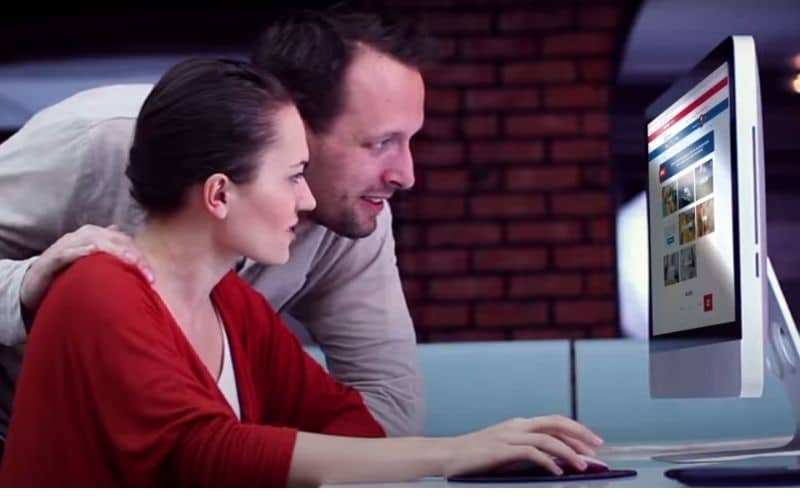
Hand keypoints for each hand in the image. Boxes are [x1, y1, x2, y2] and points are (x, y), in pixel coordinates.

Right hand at [20, 224, 153, 312]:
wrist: (34, 285)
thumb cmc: (70, 274)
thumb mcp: (95, 265)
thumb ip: (112, 255)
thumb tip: (129, 243)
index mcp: (96, 236)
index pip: (124, 241)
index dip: (140, 256)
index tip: (152, 277)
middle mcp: (82, 236)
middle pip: (113, 240)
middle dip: (132, 255)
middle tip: (146, 274)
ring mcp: (66, 246)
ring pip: (94, 242)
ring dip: (113, 252)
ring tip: (129, 262)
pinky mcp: (50, 259)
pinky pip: (67, 253)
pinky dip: (80, 252)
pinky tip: (93, 254)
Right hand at [442, 415, 603, 476]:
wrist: (449, 455)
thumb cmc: (477, 457)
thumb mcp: (506, 450)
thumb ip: (528, 450)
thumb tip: (555, 460)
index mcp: (520, 424)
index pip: (554, 421)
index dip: (577, 430)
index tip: (594, 442)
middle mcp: (517, 425)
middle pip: (556, 422)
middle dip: (580, 434)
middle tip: (598, 447)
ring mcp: (509, 436)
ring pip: (548, 438)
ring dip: (569, 452)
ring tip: (583, 466)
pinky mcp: (501, 449)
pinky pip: (531, 452)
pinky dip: (548, 461)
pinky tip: (558, 472)